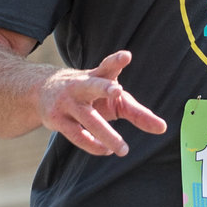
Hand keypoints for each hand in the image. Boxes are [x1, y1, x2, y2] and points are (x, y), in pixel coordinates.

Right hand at [36, 51, 167, 155]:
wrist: (43, 91)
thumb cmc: (89, 95)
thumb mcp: (113, 99)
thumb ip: (137, 112)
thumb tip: (163, 128)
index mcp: (97, 75)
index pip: (108, 66)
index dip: (116, 61)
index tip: (126, 56)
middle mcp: (81, 85)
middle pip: (93, 85)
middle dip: (105, 88)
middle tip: (118, 91)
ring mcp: (67, 102)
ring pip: (89, 119)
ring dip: (107, 135)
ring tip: (123, 149)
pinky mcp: (57, 119)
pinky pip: (77, 135)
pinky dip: (93, 144)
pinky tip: (106, 150)